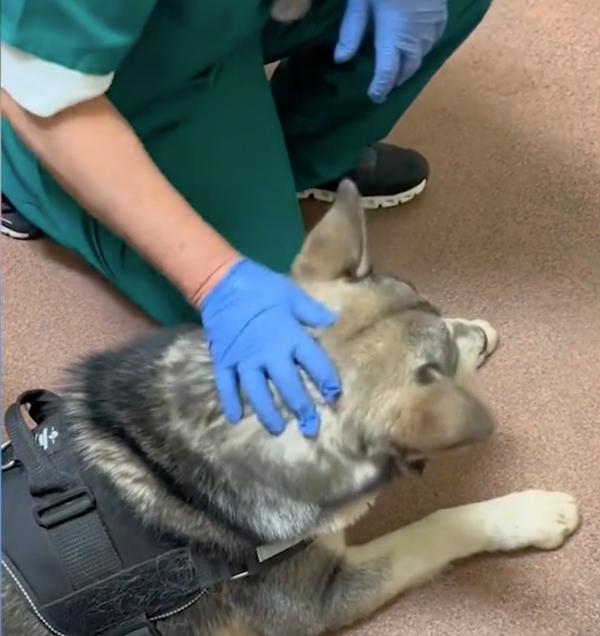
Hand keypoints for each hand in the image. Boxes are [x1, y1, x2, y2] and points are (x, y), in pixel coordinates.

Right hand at [199, 259, 340, 436]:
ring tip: (278, 430)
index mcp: (289, 336)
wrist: (222, 282)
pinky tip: (235, 419)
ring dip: (268, 413)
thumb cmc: (262, 288)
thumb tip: (334, 321)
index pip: (314, 363)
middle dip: (301, 408)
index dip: (327, 381)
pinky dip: (230, 402)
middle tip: (311, 429)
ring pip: (257, 392)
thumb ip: (312, 312)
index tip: (334, 396)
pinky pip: (226, 385)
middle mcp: (268, 353)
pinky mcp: (224, 360)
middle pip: (287, 385)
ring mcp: (244, 359)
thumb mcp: (292, 295)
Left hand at [335, 0, 447, 103]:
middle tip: (384, 86)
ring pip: (422, 56)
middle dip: (396, 80)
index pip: (387, 74)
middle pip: (407, 69)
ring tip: (398, 68)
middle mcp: (415, 37)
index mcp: (393, 36)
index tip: (374, 97)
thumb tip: (340, 60)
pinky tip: (415, 45)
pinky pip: (434, 39)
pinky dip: (423, 48)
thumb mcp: (359, 2)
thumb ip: (351, 31)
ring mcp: (431, 26)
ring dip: (410, 65)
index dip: (380, 89)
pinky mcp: (441, 13)